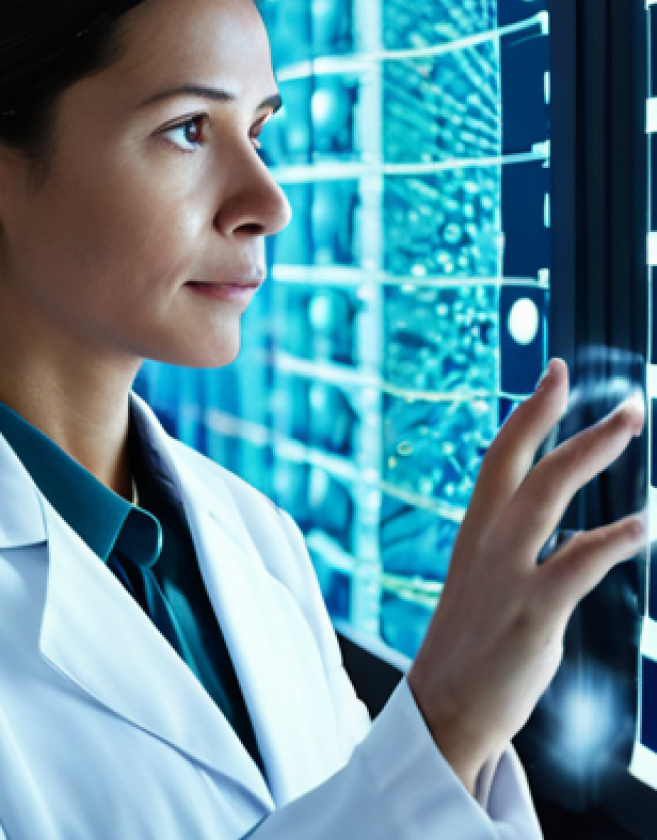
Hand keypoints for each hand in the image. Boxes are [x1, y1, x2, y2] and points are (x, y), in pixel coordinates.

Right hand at [406, 357, 645, 793]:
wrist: (444, 707)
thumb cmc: (472, 646)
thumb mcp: (485, 584)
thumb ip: (522, 553)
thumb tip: (574, 538)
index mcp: (475, 533)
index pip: (501, 457)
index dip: (529, 412)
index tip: (554, 373)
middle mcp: (486, 542)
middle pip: (523, 462)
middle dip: (565, 419)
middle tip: (621, 398)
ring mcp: (506, 574)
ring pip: (546, 493)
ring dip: (590, 451)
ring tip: (629, 422)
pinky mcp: (532, 612)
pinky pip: (576, 563)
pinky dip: (613, 539)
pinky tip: (643, 525)